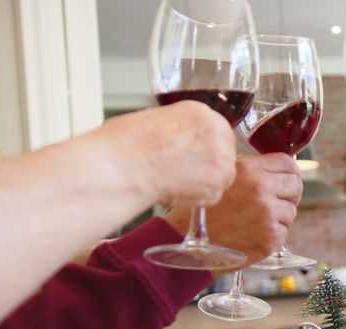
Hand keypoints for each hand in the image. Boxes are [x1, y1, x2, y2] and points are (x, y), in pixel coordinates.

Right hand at [97, 102, 237, 207]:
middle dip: (206, 164)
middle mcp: (217, 133)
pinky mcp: (216, 185)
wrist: (123, 166)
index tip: (192, 155)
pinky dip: (195, 198)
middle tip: (182, 171)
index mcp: (201, 113)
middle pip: (223, 153)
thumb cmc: (126, 144)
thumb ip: (181, 129)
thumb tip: (182, 139)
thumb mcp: (156, 120)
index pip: (216, 131)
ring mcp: (221, 160)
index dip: (202, 147)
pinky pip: (211, 195)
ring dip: (202, 182)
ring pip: (220, 176)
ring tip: (175, 180)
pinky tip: (175, 189)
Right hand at [165, 154, 302, 265]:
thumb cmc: (201, 210)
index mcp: (250, 170)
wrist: (187, 242)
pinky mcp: (272, 238)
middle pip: (296, 185)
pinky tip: (252, 234)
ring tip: (254, 220)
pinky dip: (272, 234)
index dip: (287, 171)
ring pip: (291, 211)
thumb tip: (277, 169)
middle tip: (273, 201)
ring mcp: (268, 215)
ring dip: (279, 216)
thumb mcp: (223, 177)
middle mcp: (262, 190)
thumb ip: (251, 170)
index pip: (287, 163)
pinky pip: (284, 232)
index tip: (284, 178)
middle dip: (288, 193)